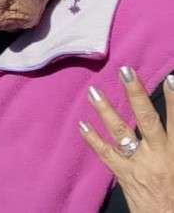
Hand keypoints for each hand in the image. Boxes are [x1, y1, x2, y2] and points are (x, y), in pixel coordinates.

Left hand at [81, 68, 173, 212]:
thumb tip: (172, 122)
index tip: (171, 78)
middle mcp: (158, 156)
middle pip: (147, 120)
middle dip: (137, 95)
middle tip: (125, 71)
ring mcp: (138, 165)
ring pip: (121, 133)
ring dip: (106, 111)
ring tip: (93, 91)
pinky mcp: (124, 175)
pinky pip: (106, 155)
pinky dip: (93, 139)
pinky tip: (82, 125)